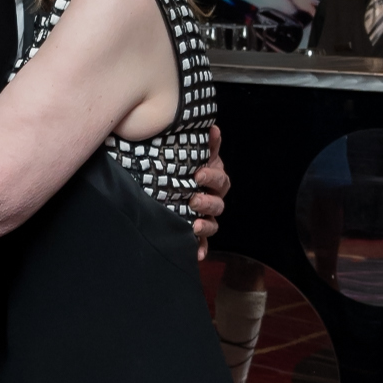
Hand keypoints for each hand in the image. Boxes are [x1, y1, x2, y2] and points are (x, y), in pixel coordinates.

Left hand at [191, 124, 229, 259]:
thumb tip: (213, 127)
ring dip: (206, 225)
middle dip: (207, 202)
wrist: (161, 186)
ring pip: (213, 224)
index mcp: (213, 180)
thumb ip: (204, 144)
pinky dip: (201, 249)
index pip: (221, 179)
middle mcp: (211, 200)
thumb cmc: (182, 169)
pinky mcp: (196, 234)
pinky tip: (197, 255)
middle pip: (218, 204)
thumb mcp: (191, 155)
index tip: (198, 174)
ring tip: (194, 224)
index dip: (212, 176)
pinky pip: (202, 244)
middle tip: (193, 199)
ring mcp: (205, 218)